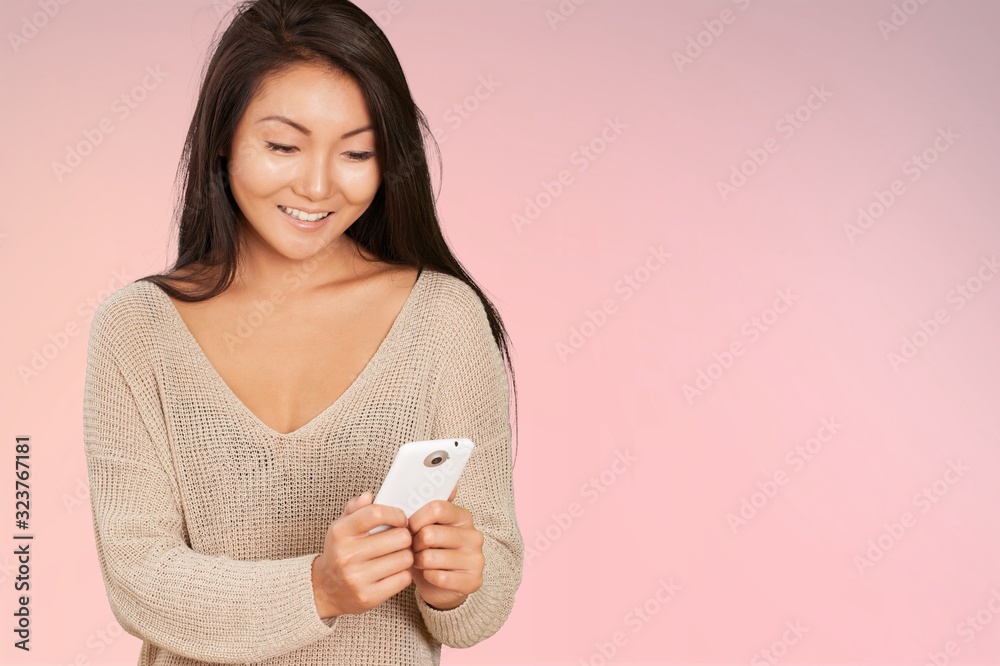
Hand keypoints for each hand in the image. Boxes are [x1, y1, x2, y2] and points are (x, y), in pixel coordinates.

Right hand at [311, 492, 413, 618]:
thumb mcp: (341, 527)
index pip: (376, 513)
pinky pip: (403, 578)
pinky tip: (394, 571)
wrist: (324, 590)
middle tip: (401, 539)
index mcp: (340, 532)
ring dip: (406, 555)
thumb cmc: (339, 552)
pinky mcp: (369, 596)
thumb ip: (355, 508)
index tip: (401, 519)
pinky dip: (403, 573)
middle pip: (399, 537)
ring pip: (405, 558)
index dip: (396, 514)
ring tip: (397, 555)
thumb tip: (369, 496)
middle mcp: (347, 555)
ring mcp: (357, 578)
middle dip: (405, 536)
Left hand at [407, 483, 484, 610]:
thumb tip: (448, 483)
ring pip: (430, 557)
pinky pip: (439, 577)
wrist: (443, 586)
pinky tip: (429, 575)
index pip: (437, 508)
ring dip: (418, 562)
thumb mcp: (428, 527)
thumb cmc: (430, 551)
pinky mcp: (473, 580)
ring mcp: (476, 559)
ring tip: (419, 562)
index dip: (416, 518)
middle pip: (430, 534)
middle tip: (413, 548)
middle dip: (413, 544)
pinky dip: (427, 577)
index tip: (408, 527)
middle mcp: (474, 535)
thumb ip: (428, 506)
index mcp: (463, 517)